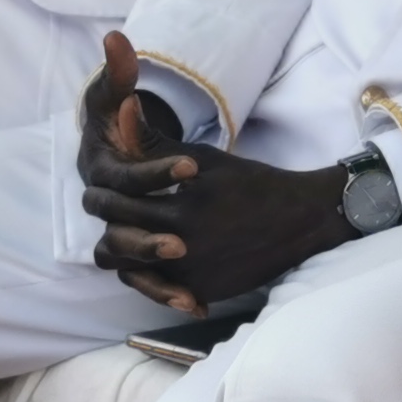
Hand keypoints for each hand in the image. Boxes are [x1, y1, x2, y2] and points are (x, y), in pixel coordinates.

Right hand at [72, 33, 198, 310]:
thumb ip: (121, 80)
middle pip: (122, 231)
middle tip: (184, 237)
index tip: (195, 166)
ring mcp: (129, 241)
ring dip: (156, 277)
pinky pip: (150, 288)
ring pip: (130, 266)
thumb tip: (116, 39)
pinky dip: (169, 297)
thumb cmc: (131, 137)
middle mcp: (112, 213)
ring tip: (189, 274)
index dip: (159, 172)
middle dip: (150, 233)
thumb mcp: (131, 112)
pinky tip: (201, 303)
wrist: (137, 174)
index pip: (128, 179)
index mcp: (107, 174)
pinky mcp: (147, 266)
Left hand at [75, 41, 351, 308]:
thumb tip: (121, 109)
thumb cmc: (250, 183)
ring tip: (127, 234)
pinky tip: (151, 258)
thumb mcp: (202, 159)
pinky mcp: (202, 292)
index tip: (102, 187)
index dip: (103, 195)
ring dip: (124, 253)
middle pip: (117, 242)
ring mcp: (190, 276)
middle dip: (109, 223)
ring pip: (130, 273)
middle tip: (108, 210)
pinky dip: (151, 276)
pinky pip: (159, 291)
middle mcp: (180, 249)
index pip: (116, 207)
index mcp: (178, 211)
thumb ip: (154, 141)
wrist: (298, 220)